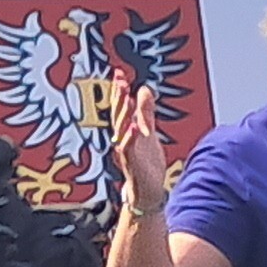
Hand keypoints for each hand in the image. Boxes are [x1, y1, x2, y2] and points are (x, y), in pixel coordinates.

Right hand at [113, 82, 173, 212]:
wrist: (147, 192)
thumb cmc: (146, 163)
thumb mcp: (148, 133)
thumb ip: (145, 112)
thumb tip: (144, 89)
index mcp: (127, 131)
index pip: (121, 108)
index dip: (119, 91)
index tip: (118, 73)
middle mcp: (123, 140)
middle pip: (119, 116)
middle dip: (118, 99)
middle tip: (120, 81)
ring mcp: (126, 153)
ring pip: (122, 131)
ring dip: (123, 115)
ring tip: (125, 98)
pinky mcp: (132, 166)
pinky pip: (128, 151)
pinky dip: (130, 139)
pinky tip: (134, 127)